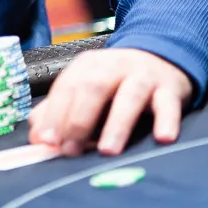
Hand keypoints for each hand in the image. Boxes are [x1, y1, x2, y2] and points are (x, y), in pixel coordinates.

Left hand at [27, 47, 191, 156]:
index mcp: (88, 66)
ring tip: (108, 151)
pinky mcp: (169, 89)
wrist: (161, 56)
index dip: (55, 115)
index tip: (47, 142)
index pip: (67, 88)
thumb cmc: (116, 81)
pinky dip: (166, 121)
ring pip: (129, 97)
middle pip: (93, 88)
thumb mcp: (85, 87)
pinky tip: (163, 138)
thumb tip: (37, 136)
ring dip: (117, 124)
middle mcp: (114, 66)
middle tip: (71, 151)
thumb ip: (59, 109)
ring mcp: (143, 76)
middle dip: (79, 121)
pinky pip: (168, 105)